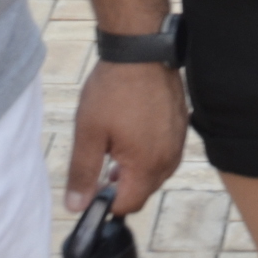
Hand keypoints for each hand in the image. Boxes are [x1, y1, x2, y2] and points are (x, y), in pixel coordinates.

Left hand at [66, 61, 185, 216]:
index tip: (92, 188)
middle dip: (122, 185)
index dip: (106, 202)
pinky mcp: (181, 126)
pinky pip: (165, 152)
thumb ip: (83, 173)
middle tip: (102, 164)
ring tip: (114, 148)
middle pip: (143, 190)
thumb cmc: (113, 90)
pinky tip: (132, 132)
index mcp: (147, 166)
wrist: (140, 50)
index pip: (128, 205)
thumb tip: (76, 206)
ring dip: (135, 169)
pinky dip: (148, 151)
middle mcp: (169, 159)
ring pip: (155, 172)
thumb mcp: (89, 133)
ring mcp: (178, 142)